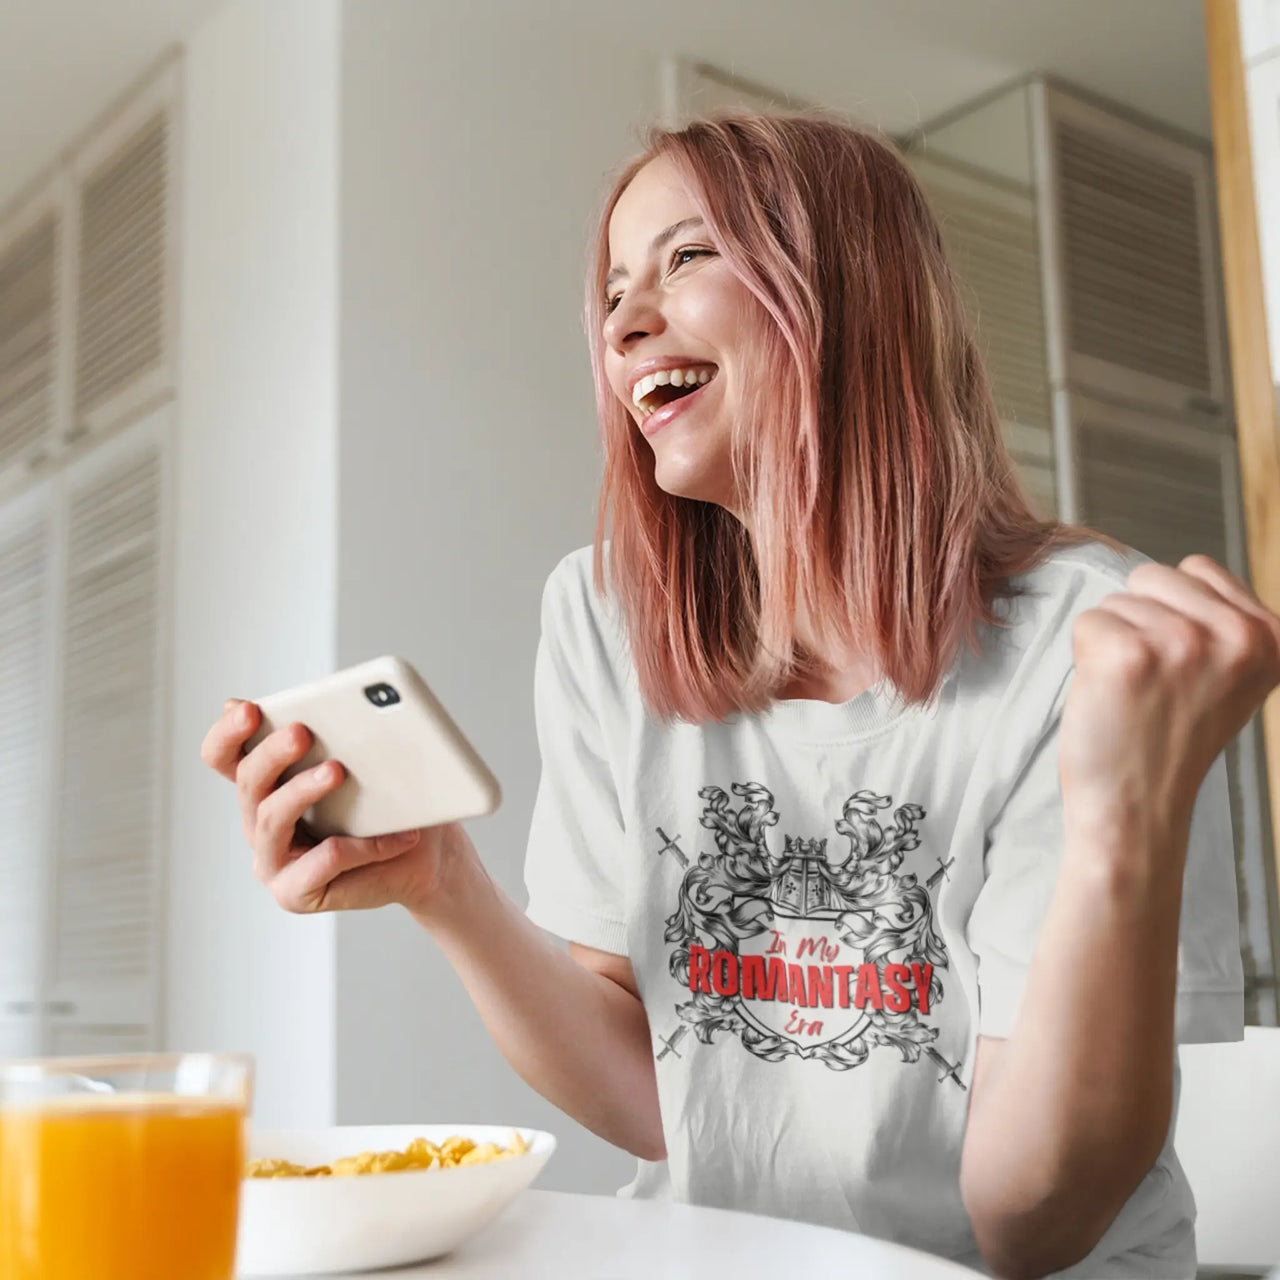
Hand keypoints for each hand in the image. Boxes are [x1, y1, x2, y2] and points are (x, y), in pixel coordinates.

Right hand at [199, 699, 469, 915]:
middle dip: (272, 753)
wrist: (425, 858)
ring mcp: (272, 861)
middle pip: (248, 782)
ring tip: (338, 770)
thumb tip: (333, 709)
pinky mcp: (294, 893)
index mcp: (266, 785)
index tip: (250, 710)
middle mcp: (259, 822)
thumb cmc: (391, 806)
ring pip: (273, 819)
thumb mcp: (365, 763)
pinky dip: (362, 845)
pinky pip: (323, 862)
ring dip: (303, 790)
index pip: (223, 756)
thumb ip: (337, 737)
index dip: (228, 733)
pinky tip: (397, 836)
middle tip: (301, 732)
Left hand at [1058, 555, 1279, 841]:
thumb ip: (1223, 621)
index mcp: (1275, 636)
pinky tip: (1111, 697)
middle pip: (1152, 576)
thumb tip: (1186, 571)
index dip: (1172, 613)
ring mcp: (1185, 643)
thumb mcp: (1232, 676)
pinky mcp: (1128, 655)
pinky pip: (1087, 622)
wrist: (1138, 810)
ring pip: (1117, 600)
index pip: (1198, 568)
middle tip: (1154, 685)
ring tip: (1136, 693)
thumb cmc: (1171, 740)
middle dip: (1140, 622)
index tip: (1183, 670)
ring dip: (1114, 642)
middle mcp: (1239, 635)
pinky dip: (1085, 658)